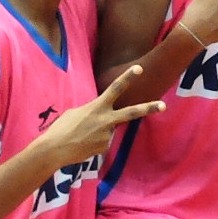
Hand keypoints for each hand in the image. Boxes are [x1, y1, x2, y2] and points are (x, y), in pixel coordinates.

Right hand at [38, 64, 166, 167]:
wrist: (54, 150)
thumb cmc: (61, 128)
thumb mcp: (76, 112)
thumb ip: (93, 110)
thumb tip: (101, 116)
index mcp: (97, 107)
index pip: (115, 88)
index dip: (128, 77)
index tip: (139, 68)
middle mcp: (106, 120)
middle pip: (131, 112)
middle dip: (149, 108)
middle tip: (164, 105)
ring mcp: (107, 135)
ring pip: (109, 130)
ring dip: (99, 132)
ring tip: (82, 137)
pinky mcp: (105, 147)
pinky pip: (104, 142)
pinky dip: (95, 143)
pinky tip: (83, 145)